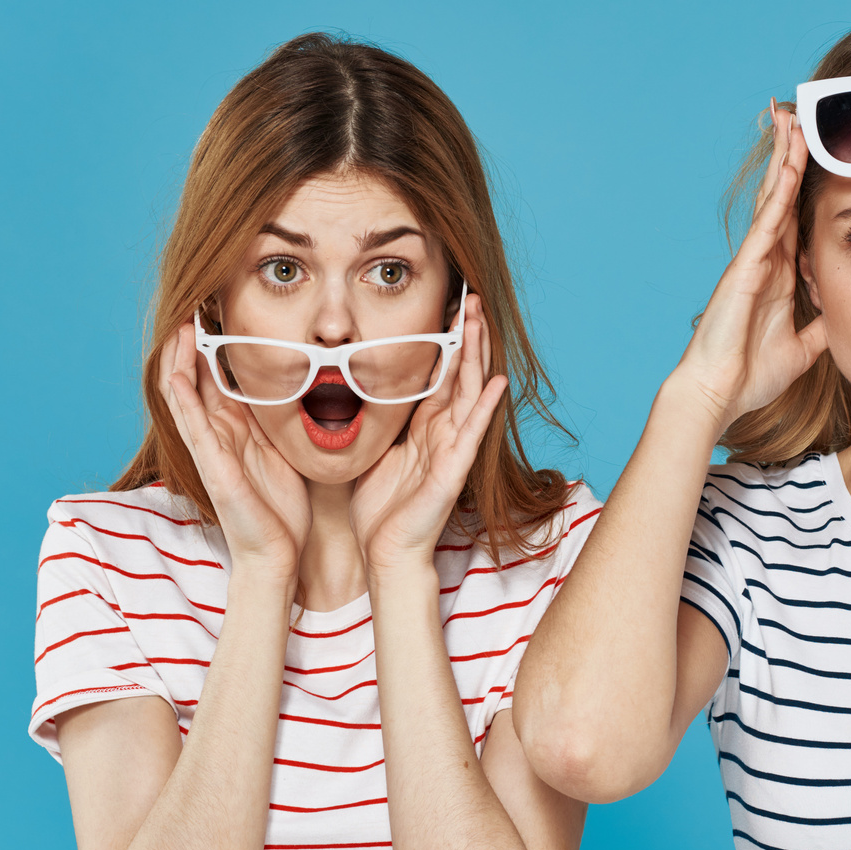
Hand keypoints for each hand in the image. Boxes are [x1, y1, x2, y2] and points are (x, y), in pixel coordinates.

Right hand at [158, 321, 309, 579]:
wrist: (277, 552)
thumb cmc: (282, 505)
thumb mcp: (286, 447)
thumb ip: (283, 416)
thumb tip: (301, 380)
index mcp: (235, 426)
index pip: (215, 374)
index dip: (212, 341)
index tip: (217, 306)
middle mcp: (216, 432)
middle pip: (194, 375)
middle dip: (191, 340)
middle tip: (194, 301)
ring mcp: (209, 447)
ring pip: (183, 392)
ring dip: (178, 358)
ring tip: (181, 323)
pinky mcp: (210, 464)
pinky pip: (190, 423)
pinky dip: (182, 394)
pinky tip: (179, 370)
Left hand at [350, 294, 510, 579]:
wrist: (386, 553)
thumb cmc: (380, 508)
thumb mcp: (374, 450)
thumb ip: (377, 420)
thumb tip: (354, 387)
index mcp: (423, 427)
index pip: (439, 374)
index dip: (445, 340)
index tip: (448, 306)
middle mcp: (443, 433)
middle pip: (459, 373)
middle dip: (465, 335)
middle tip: (470, 296)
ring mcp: (452, 450)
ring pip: (467, 392)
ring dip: (475, 355)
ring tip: (478, 320)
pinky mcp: (453, 471)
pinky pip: (471, 433)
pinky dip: (484, 407)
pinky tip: (495, 383)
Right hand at [674, 104, 829, 434]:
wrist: (719, 393)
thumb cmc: (750, 374)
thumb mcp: (803, 348)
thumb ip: (821, 326)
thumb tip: (843, 315)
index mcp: (777, 274)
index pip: (795, 217)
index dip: (803, 184)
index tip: (814, 153)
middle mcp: (765, 259)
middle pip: (781, 196)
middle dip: (789, 156)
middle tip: (796, 116)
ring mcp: (754, 258)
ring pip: (774, 196)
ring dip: (784, 157)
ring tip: (790, 118)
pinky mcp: (747, 264)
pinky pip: (769, 217)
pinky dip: (780, 187)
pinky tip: (790, 160)